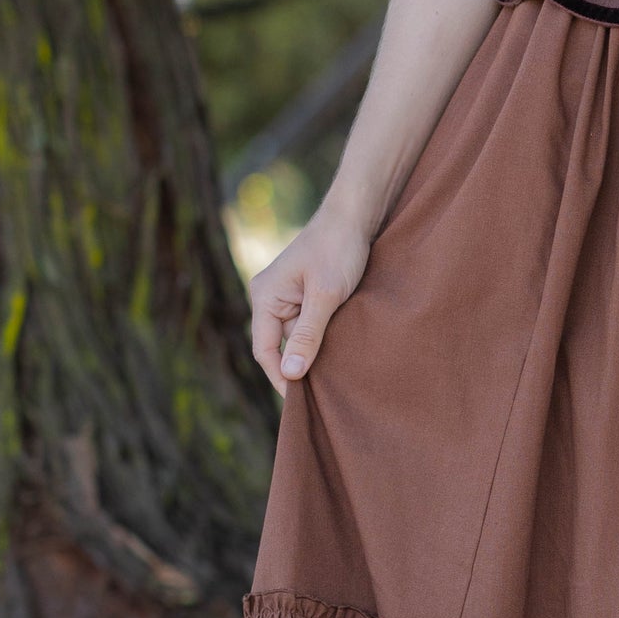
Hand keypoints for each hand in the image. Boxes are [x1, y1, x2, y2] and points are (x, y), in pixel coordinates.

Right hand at [249, 204, 372, 396]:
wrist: (353, 217)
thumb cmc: (338, 250)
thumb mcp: (326, 295)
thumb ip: (308, 334)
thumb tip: (291, 374)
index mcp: (264, 296)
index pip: (264, 350)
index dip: (280, 377)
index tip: (301, 400)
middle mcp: (269, 297)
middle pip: (278, 346)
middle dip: (298, 367)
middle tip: (322, 394)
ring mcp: (286, 296)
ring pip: (295, 337)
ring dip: (313, 352)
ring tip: (335, 374)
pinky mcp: (303, 294)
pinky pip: (306, 324)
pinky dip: (321, 337)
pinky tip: (339, 350)